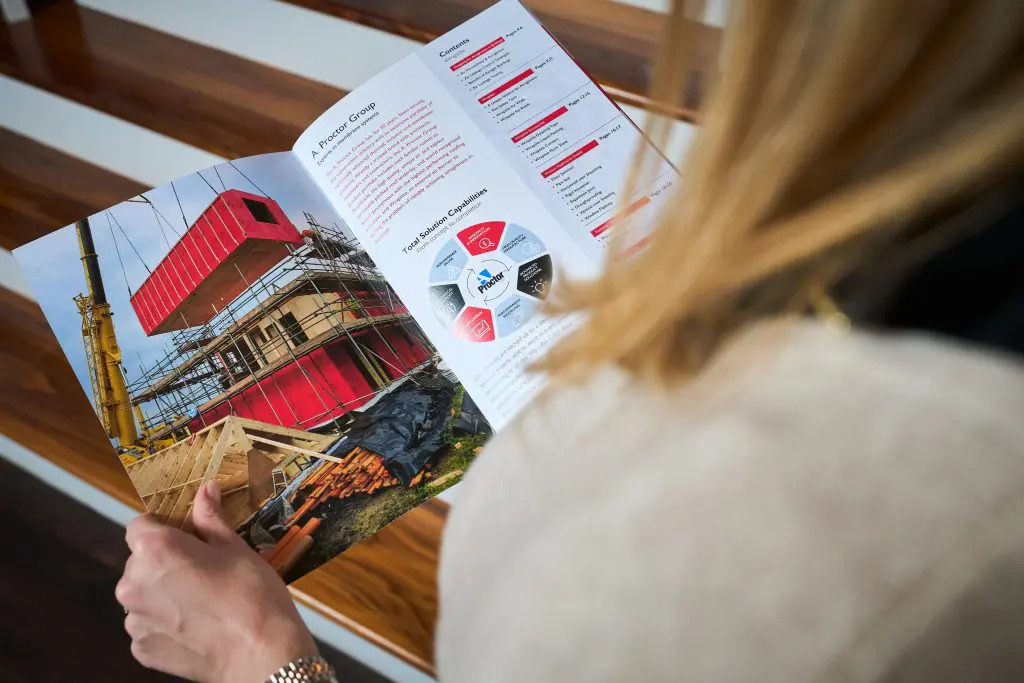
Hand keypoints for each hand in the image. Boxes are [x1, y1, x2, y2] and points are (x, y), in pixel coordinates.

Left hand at [116, 481, 318, 681]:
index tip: (186, 536)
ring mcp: (134, 620)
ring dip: (163, 593)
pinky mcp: (141, 649)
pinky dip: (166, 623)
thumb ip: (210, 518)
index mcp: (155, 550)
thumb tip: (205, 489)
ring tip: (202, 602)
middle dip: (164, 562)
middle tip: (203, 570)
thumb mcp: (235, 548)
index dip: (163, 527)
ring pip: (143, 594)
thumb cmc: (252, 594)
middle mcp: (133, 583)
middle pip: (140, 561)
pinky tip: (196, 626)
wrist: (261, 654)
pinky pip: (148, 625)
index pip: (139, 525)